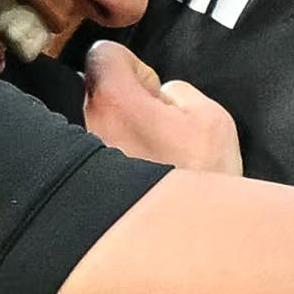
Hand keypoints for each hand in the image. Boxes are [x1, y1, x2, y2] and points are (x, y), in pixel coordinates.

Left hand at [82, 41, 241, 173]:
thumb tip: (160, 97)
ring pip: (100, 125)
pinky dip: (120, 156)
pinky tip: (145, 177)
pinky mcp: (86, 184)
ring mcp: (83, 157)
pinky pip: (100, 154)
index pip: (103, 53)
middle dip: (128, 100)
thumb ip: (177, 90)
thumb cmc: (200, 174)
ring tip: (157, 155)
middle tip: (161, 127)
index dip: (134, 65)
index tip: (153, 92)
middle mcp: (89, 126)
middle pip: (99, 91)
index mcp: (114, 101)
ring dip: (125, 131)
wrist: (186, 240)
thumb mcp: (210, 115)